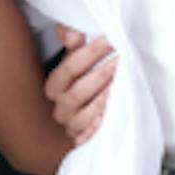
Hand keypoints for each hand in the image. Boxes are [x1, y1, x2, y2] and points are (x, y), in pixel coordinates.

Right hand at [45, 23, 112, 146]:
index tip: (110, 40)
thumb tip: (73, 34)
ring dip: (102, 102)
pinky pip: (84, 140)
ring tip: (120, 87)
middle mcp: (59, 107)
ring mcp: (70, 125)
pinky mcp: (80, 140)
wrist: (83, 109)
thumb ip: (72, 42)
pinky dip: (94, 131)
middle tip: (120, 62)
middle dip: (100, 76)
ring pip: (83, 117)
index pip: (69, 68)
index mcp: (54, 86)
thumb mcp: (75, 57)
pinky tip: (105, 119)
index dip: (90, 53)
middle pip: (76, 94)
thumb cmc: (81, 78)